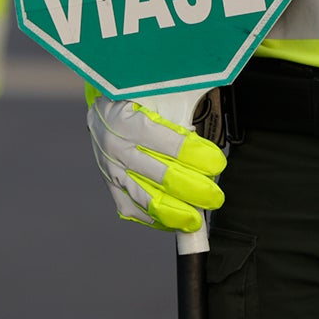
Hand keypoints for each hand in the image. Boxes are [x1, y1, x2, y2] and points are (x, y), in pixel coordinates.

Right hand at [87, 94, 225, 232]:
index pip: (170, 145)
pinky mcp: (110, 184)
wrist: (102, 109)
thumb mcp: (157, 97)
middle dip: (193, 189)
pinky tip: (172, 222)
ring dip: (176, 212)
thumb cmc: (136, 100)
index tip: (217, 163)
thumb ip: (179, 115)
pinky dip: (154, 218)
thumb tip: (205, 143)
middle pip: (162, 176)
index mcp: (130, 121)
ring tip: (196, 220)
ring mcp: (112, 170)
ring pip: (147, 198)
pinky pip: (131, 208)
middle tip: (214, 196)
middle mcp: (118, 148)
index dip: (197, 157)